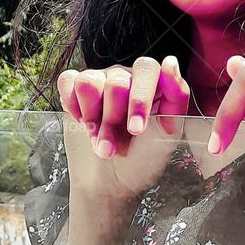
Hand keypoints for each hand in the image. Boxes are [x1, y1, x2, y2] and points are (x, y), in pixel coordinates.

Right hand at [58, 56, 190, 203]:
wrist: (111, 183)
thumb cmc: (144, 159)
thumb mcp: (168, 134)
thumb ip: (176, 96)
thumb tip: (171, 61)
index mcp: (153, 83)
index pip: (147, 68)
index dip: (139, 99)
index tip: (136, 131)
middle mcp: (126, 76)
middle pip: (115, 82)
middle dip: (112, 121)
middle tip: (114, 147)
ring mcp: (100, 80)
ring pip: (89, 82)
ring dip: (92, 119)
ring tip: (99, 139)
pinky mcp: (75, 89)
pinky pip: (68, 81)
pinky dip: (73, 105)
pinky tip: (82, 123)